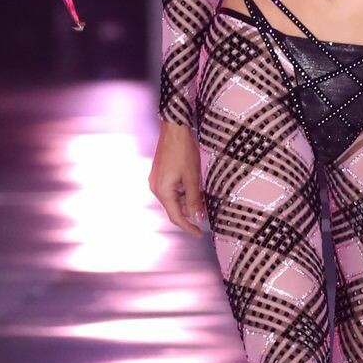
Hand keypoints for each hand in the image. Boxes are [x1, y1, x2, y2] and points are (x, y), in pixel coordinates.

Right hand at [150, 118, 208, 235]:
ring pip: (174, 199)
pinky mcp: (159, 174)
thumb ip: (194, 199)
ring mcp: (156, 181)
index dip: (188, 227)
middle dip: (190, 211)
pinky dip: (183, 191)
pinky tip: (193, 186)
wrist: (174, 129)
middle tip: (205, 209)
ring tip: (202, 195)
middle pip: (174, 208)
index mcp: (163, 191)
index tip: (199, 233)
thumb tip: (197, 217)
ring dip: (187, 200)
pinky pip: (171, 189)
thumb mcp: (192, 177)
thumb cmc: (183, 151)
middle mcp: (156, 188)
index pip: (176, 217)